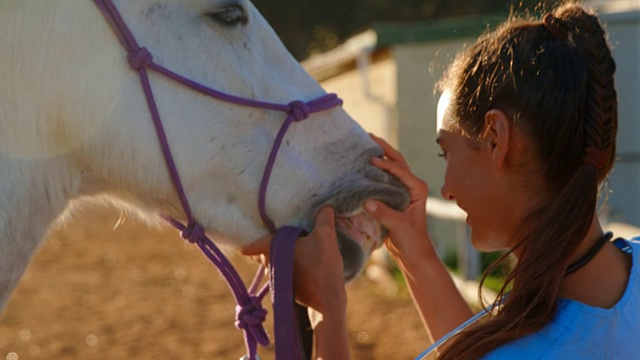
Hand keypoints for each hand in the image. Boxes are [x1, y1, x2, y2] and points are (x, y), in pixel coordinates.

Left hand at [241, 207, 346, 313]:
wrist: (326, 299)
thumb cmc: (322, 265)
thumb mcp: (326, 235)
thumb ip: (324, 217)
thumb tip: (325, 207)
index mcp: (274, 248)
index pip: (255, 245)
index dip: (249, 245)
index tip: (242, 248)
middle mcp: (271, 264)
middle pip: (264, 255)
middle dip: (265, 250)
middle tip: (272, 242)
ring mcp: (278, 280)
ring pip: (272, 266)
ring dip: (277, 260)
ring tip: (288, 254)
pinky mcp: (287, 290)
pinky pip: (282, 276)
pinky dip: (286, 271)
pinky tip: (300, 268)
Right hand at [365, 134, 433, 261]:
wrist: (413, 253)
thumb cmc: (411, 240)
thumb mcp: (399, 227)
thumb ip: (385, 214)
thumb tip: (367, 201)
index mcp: (417, 189)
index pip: (400, 170)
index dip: (385, 163)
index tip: (370, 160)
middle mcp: (411, 186)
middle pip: (397, 161)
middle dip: (384, 148)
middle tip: (368, 136)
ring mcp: (402, 190)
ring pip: (391, 167)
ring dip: (380, 155)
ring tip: (364, 145)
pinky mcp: (393, 196)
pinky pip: (383, 179)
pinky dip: (374, 170)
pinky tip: (362, 166)